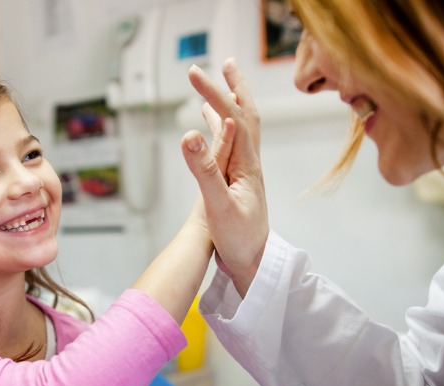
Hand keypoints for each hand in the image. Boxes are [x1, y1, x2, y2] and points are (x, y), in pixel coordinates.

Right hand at [180, 58, 268, 297]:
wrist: (254, 265)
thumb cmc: (239, 240)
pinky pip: (230, 148)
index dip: (213, 92)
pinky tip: (213, 133)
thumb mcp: (218, 205)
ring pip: (239, 130)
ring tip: (218, 88)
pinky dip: (222, 130)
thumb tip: (189, 133)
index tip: (192, 72)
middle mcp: (248, 163)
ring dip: (229, 105)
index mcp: (246, 164)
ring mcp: (243, 173)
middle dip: (235, 87)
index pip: (232, 116)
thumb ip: (204, 169)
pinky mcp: (236, 183)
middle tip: (226, 64)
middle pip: (246, 115)